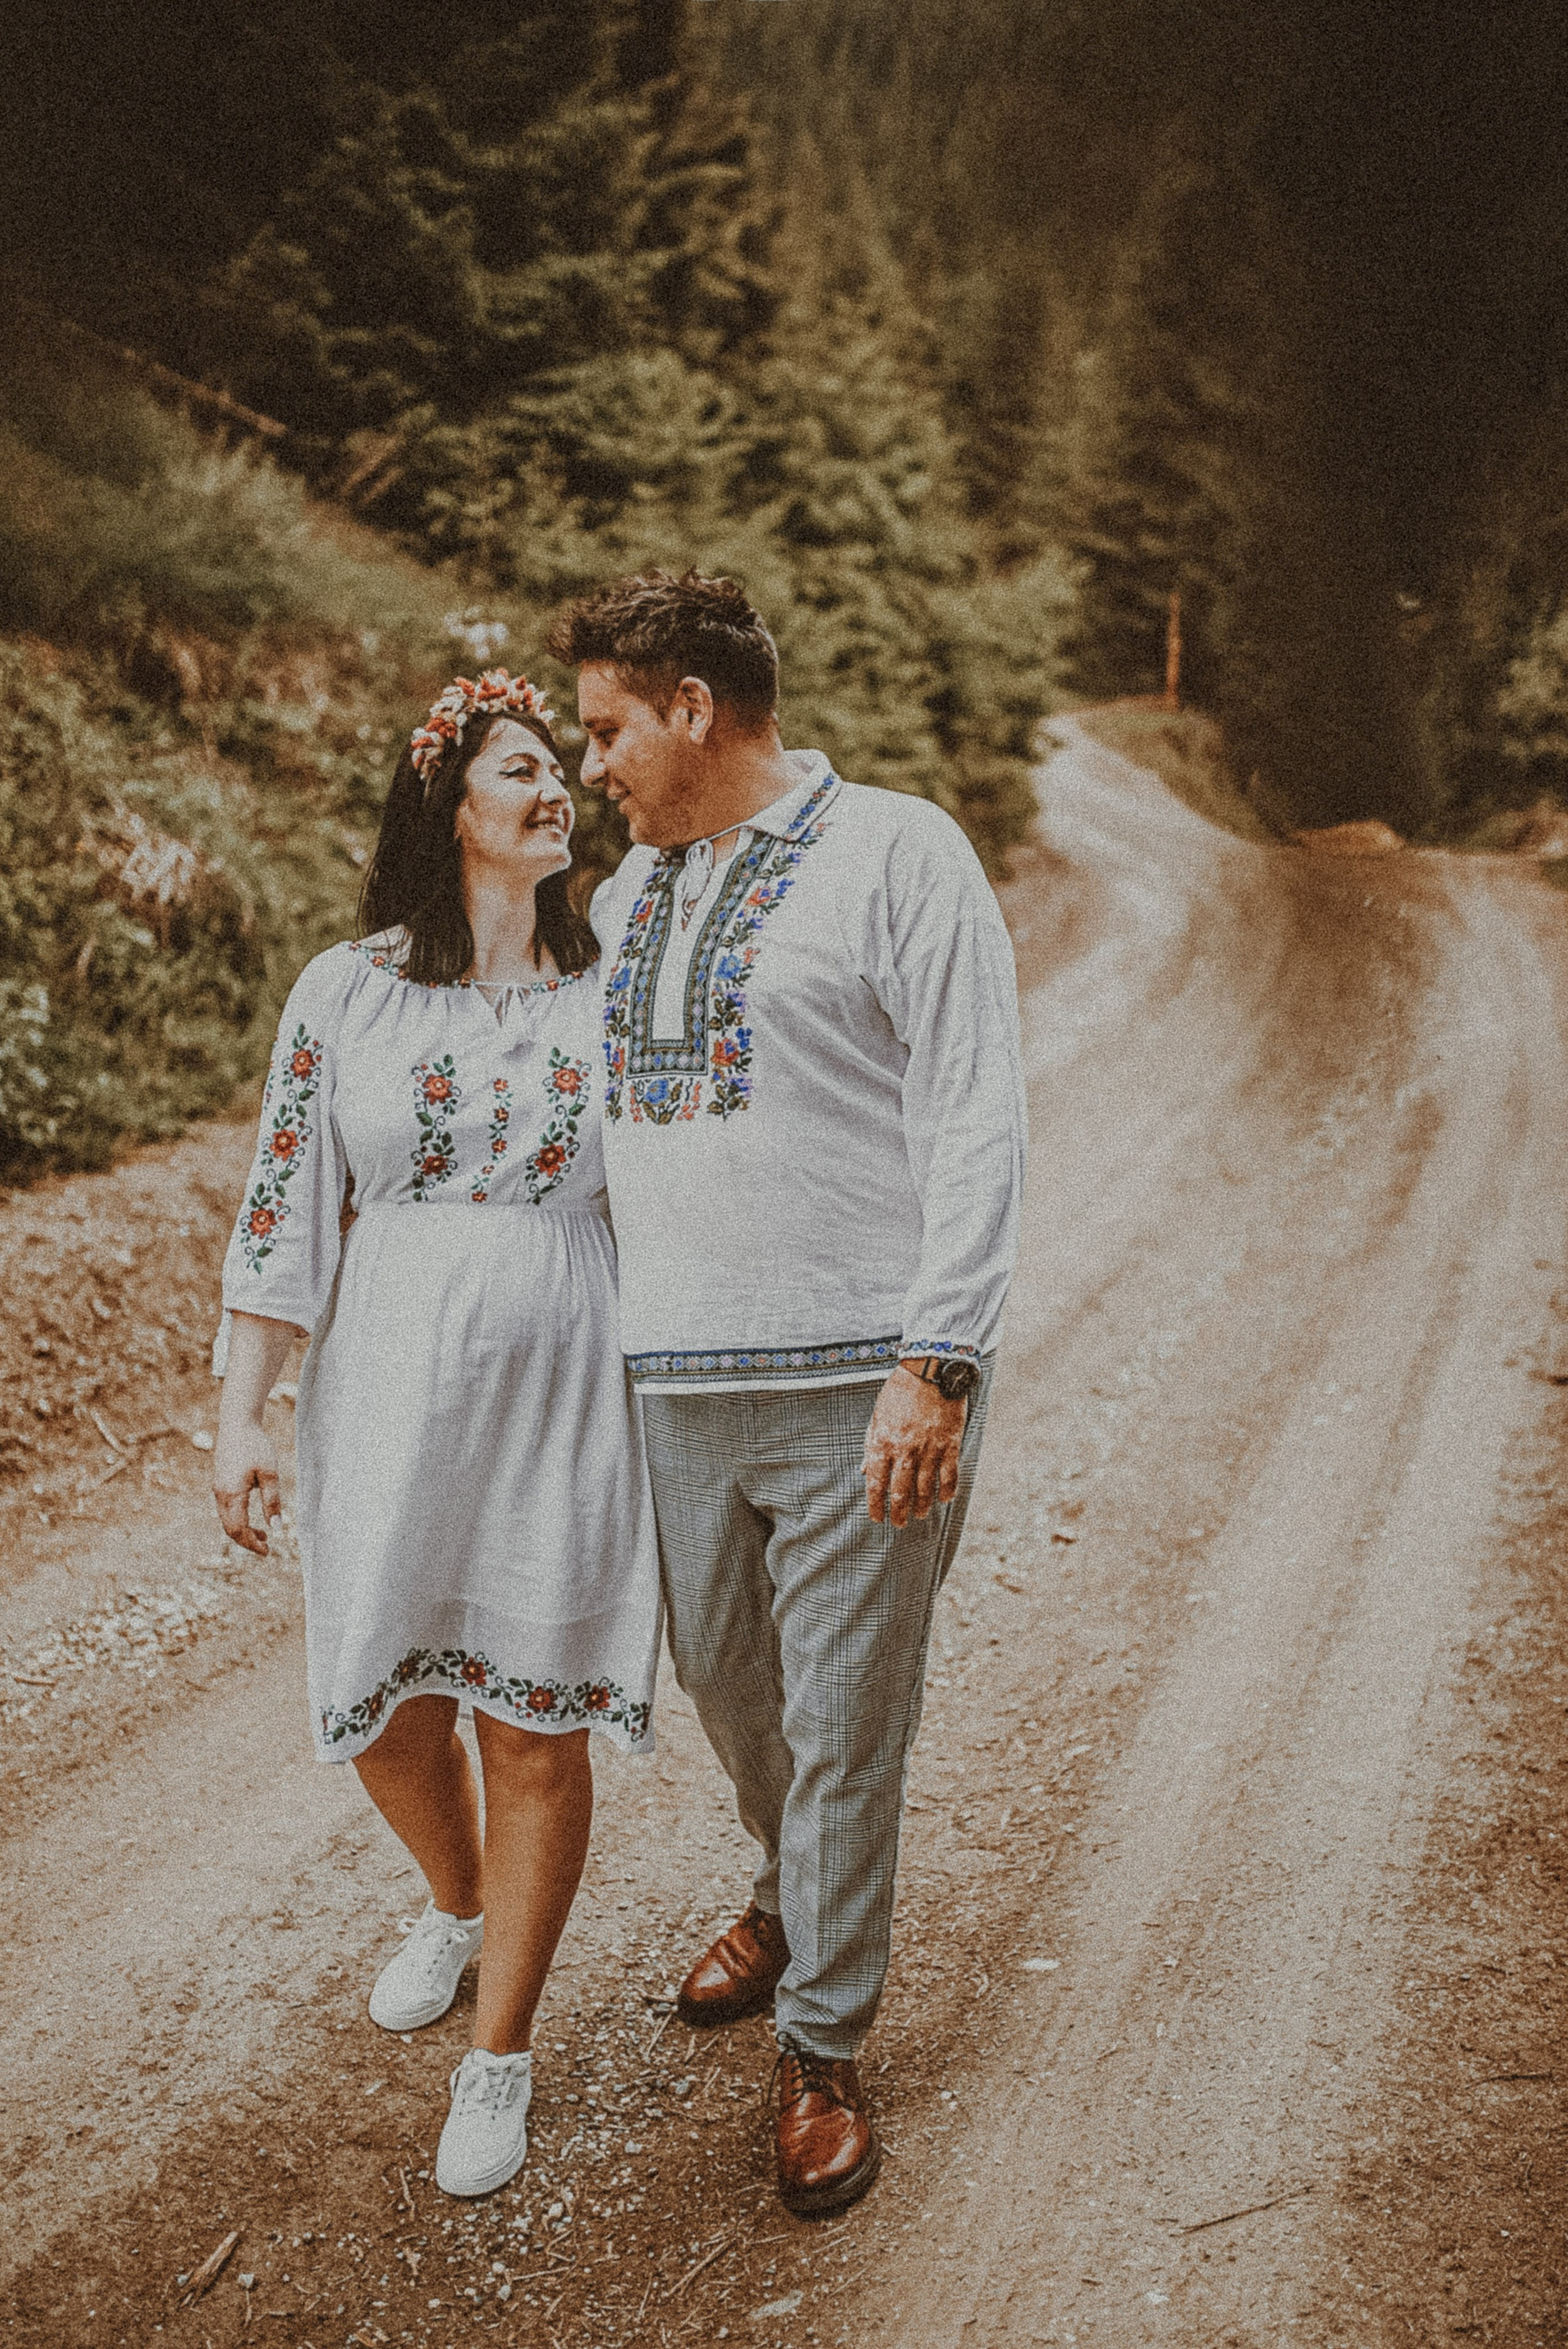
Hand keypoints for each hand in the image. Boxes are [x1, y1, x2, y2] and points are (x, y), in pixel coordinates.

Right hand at [213, 1420, 281, 1555]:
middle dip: (247, 1541)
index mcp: (232, 1494)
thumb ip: (272, 1501)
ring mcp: (218, 1489)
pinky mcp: (220, 1483)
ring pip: (226, 1520)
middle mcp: (220, 1495)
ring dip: (242, 1530)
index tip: (267, 1552)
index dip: (251, 1544)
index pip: (238, 1530)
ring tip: (263, 1534)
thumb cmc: (256, 1446)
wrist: (238, 1424)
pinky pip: (226, 1510)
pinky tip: (251, 1517)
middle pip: (230, 1528)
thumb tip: (277, 1527)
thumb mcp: (270, 1474)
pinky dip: (238, 1519)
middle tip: (266, 1546)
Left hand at [862, 1365, 966, 1526]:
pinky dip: (947, 1491)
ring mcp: (929, 1449)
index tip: (877, 1518)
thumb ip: (870, 1444)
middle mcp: (904, 1450)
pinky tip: (944, 1499)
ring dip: (922, 1506)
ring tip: (920, 1514)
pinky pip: (950, 1476)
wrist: (930, 1369)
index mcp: (882, 1442)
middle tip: (899, 1523)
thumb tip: (863, 1471)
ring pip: (925, 1489)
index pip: (875, 1484)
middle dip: (898, 1513)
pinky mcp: (950, 1444)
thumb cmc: (899, 1392)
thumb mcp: (877, 1416)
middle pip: (900, 1492)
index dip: (875, 1506)